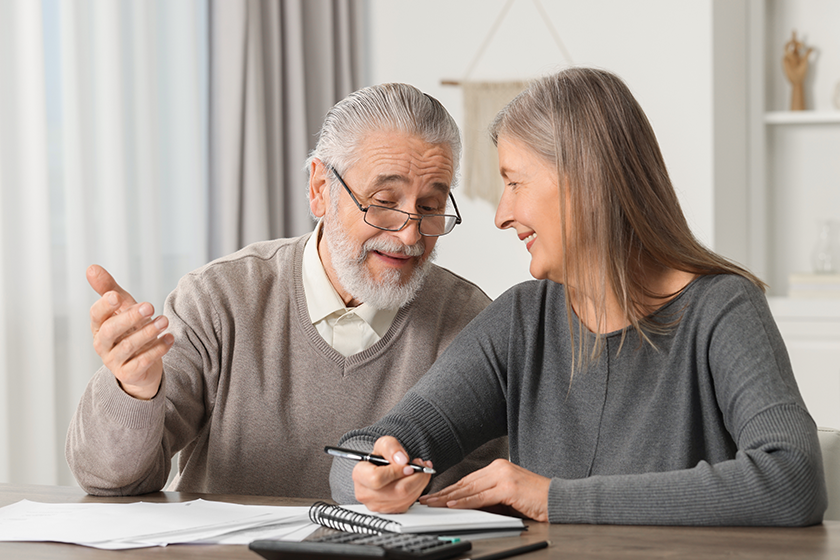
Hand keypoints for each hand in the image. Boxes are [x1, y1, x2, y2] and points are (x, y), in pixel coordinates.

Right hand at [88, 264, 172, 399]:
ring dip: (148, 332)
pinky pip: (142, 362)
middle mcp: (102, 344)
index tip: (117, 296)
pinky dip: (157, 349)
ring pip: (128, 347)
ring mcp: (114, 361)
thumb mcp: (123, 309)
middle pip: (110, 331)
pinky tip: (169, 338)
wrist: (142, 366)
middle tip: (150, 306)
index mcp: (99, 326)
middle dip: (130, 317)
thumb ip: (110, 289)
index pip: (96, 315)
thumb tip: (91, 267)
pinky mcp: (128, 374)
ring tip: (164, 321)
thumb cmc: (130, 330)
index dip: (105, 306)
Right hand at [352, 436, 431, 513]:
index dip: (396, 472)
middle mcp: (365, 494)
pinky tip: (417, 479)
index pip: (377, 478)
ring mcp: (377, 505)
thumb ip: (391, 447)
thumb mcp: (384, 444)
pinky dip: (417, 490)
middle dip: (416, 476)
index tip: (409, 465)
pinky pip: (409, 503)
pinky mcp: (389, 510)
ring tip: (421, 470)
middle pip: (396, 491)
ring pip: (405, 498)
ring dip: (419, 482)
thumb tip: (402, 460)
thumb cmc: (381, 457)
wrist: (382, 468)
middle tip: (421, 465)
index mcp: (359, 475)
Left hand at [419, 458, 550, 521]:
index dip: (450, 488)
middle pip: (465, 483)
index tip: (435, 496)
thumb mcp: (507, 497)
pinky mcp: (508, 487)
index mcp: (498, 467)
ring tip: (434, 503)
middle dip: (444, 493)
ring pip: (470, 489)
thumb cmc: (535, 500)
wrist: (558, 499)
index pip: (468, 479)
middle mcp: (499, 468)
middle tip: (427, 500)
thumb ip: (488, 498)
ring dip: (448, 498)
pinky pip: (481, 497)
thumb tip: (465, 505)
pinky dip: (465, 502)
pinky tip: (452, 505)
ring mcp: (504, 476)